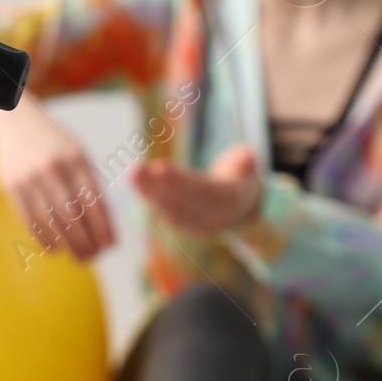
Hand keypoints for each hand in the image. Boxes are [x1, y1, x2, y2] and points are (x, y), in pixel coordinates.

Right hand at [0, 94, 114, 260]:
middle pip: (73, 215)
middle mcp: (54, 168)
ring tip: (79, 258)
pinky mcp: (11, 187)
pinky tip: (55, 249)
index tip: (111, 245)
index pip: (94, 200)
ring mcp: (30, 178)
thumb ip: (89, 182)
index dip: (104, 227)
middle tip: (94, 257)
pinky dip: (44, 239)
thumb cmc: (52, 144)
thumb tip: (106, 223)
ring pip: (51, 222)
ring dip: (68, 245)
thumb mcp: (76, 153)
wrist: (13, 122)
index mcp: (76, 159)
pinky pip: (30, 221)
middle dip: (86, 242)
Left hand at [129, 142, 262, 235]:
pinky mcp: (183, 225)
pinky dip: (148, 196)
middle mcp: (213, 217)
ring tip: (132, 172)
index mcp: (231, 199)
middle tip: (135, 169)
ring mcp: (197, 225)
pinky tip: (135, 181)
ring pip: (169, 209)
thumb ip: (245, 160)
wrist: (241, 207)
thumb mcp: (248, 165)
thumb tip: (245, 155)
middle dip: (156, 186)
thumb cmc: (240, 176)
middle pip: (181, 202)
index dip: (181, 181)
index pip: (203, 191)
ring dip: (147, 191)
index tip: (159, 168)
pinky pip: (164, 212)